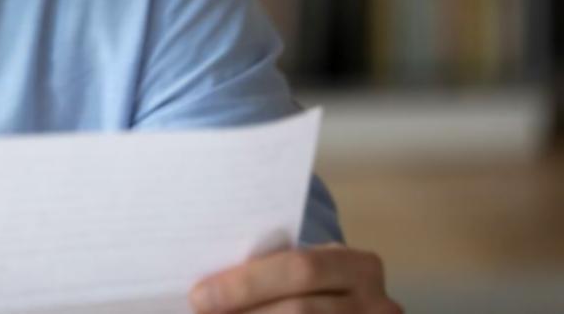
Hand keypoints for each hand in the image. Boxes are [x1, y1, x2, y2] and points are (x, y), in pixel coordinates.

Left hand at [188, 243, 402, 312]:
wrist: (343, 312)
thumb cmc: (309, 294)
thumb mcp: (303, 278)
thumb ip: (270, 275)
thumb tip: (206, 290)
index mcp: (358, 267)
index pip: (299, 268)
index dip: (246, 284)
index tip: (198, 295)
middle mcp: (378, 305)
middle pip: (300, 310)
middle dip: (245, 313)